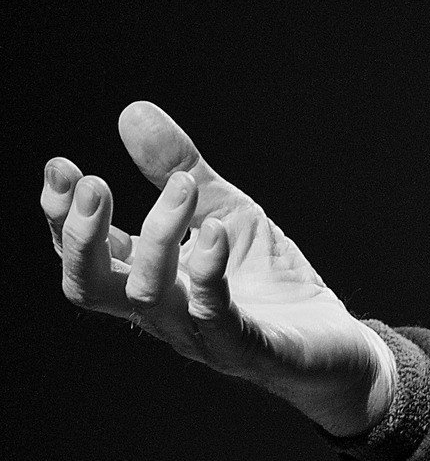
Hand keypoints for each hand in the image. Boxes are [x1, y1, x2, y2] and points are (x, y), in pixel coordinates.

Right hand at [42, 101, 393, 437]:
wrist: (337, 343)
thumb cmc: (270, 280)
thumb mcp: (225, 211)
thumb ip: (179, 171)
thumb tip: (133, 110)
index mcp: (149, 279)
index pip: (85, 255)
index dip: (62, 217)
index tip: (61, 167)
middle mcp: (164, 313)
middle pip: (91, 285)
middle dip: (83, 235)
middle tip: (94, 183)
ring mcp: (202, 336)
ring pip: (150, 296)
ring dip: (159, 236)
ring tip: (181, 188)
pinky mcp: (249, 350)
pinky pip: (217, 316)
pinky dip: (210, 272)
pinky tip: (216, 231)